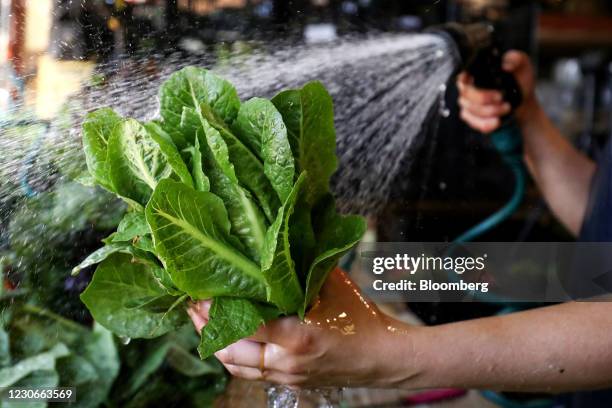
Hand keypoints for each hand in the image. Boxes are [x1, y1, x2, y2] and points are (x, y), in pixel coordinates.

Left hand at [188, 268, 417, 387]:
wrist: (383, 357)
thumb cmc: (361, 318)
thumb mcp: (332, 285)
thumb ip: (303, 265)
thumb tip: (280, 239)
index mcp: (296, 336)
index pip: (244, 324)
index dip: (215, 309)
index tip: (199, 291)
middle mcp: (286, 362)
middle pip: (231, 352)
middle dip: (206, 329)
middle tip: (192, 306)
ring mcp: (287, 376)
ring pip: (237, 367)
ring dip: (217, 346)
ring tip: (203, 322)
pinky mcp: (289, 382)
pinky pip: (252, 373)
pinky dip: (235, 357)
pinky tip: (229, 339)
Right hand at [457, 50, 536, 133]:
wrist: (523, 99)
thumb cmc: (519, 80)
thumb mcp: (522, 64)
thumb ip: (515, 59)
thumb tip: (505, 64)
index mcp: (475, 73)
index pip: (462, 75)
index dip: (466, 80)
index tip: (480, 82)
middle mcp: (468, 88)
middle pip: (466, 94)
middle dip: (484, 98)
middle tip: (502, 97)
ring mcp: (468, 104)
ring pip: (471, 110)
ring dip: (490, 111)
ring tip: (506, 108)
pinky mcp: (472, 118)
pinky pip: (474, 122)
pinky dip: (486, 123)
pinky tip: (497, 121)